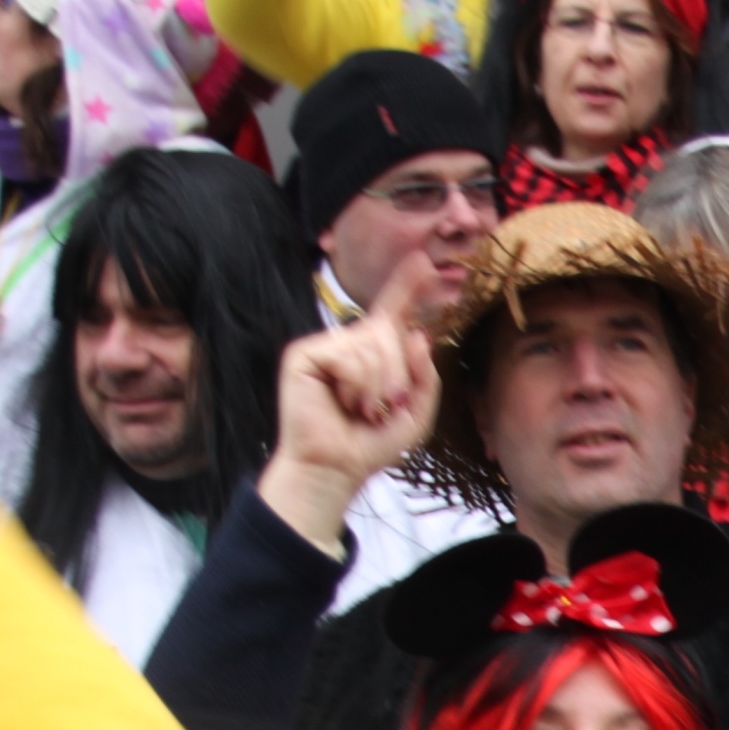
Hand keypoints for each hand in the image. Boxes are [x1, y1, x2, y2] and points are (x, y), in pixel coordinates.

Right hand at [259, 255, 438, 555]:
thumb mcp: (416, 414)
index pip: (392, 314)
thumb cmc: (371, 444)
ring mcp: (325, 347)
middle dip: (399, 372)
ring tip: (364, 410)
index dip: (407, 287)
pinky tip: (345, 402)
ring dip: (378, 385)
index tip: (423, 261)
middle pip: (389, 331)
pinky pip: (347, 354)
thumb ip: (424, 376)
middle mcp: (350, 345)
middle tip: (388, 407)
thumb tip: (418, 335)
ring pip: (370, 343)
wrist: (336, 468)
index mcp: (375, 355)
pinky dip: (357, 384)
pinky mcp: (303, 355)